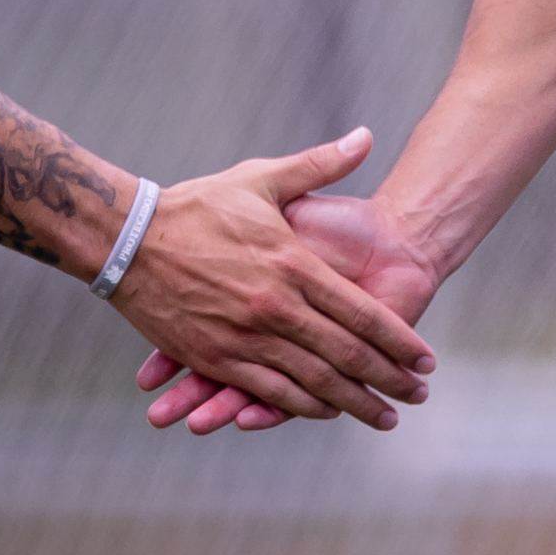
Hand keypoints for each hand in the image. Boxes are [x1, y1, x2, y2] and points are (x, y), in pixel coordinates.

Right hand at [139, 189, 441, 432]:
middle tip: (418, 396)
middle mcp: (276, 307)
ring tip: (383, 417)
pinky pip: (271, 392)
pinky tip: (326, 413)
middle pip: (346, 356)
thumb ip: (319, 164)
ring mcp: (247, 338)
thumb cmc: (199, 205)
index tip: (425, 359)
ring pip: (314, 382)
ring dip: (353, 404)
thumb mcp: (261, 178)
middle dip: (388, 380)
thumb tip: (366, 137)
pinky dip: (303, 407)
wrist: (130, 237)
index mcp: (293, 265)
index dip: (399, 341)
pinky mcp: (218, 358)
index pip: (361, 313)